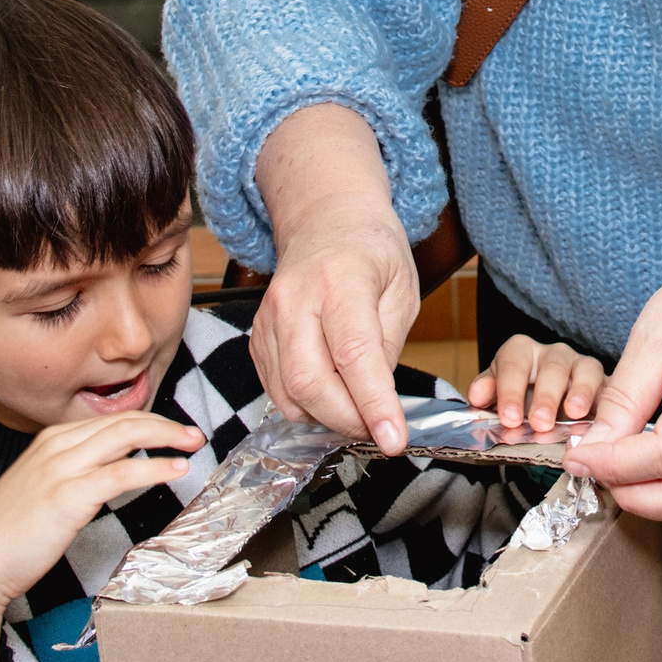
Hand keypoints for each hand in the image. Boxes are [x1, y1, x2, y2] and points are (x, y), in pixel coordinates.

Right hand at [0, 409, 198, 661]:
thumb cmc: (8, 537)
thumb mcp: (39, 490)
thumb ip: (70, 473)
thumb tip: (108, 471)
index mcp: (48, 440)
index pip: (108, 420)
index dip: (146, 422)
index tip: (171, 432)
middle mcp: (55, 446)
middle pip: (122, 421)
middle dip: (164, 424)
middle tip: (193, 434)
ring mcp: (61, 468)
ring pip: (126, 436)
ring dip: (167, 437)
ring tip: (193, 444)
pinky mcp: (68, 496)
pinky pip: (122, 472)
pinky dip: (155, 468)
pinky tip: (177, 469)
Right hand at [250, 104, 421, 452]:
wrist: (325, 220)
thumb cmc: (372, 252)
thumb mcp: (403, 289)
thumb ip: (390, 344)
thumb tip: (378, 401)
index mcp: (342, 280)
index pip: (354, 354)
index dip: (374, 404)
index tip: (393, 440)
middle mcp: (296, 298)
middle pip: (311, 381)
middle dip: (347, 420)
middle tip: (378, 430)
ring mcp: (269, 318)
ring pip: (288, 393)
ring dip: (326, 419)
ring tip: (357, 414)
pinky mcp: (258, 337)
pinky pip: (276, 389)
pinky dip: (304, 407)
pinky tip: (331, 398)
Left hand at [469, 335, 604, 432]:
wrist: (553, 414)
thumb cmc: (521, 403)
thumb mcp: (498, 398)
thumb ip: (487, 395)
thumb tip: (477, 396)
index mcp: (522, 353)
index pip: (513, 362)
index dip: (510, 390)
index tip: (509, 418)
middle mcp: (554, 355)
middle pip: (551, 367)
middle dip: (545, 396)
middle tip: (539, 423)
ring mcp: (582, 366)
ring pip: (585, 370)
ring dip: (580, 392)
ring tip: (574, 414)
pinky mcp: (606, 384)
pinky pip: (610, 388)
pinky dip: (604, 402)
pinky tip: (600, 419)